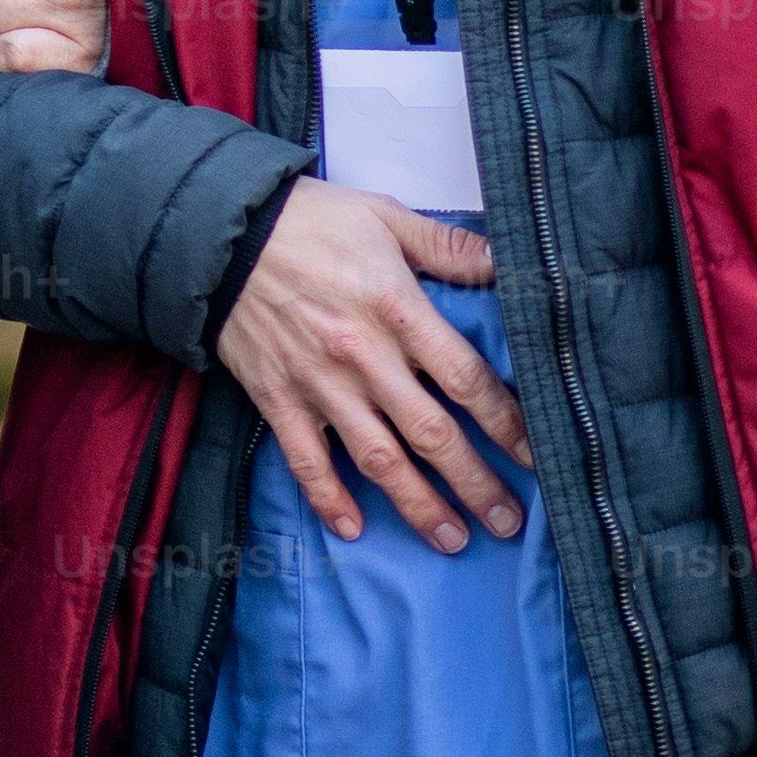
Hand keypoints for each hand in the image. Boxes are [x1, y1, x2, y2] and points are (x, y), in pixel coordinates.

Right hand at [213, 181, 527, 551]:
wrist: (220, 234)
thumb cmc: (307, 221)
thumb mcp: (384, 217)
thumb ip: (448, 247)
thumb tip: (508, 263)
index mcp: (396, 309)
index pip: (465, 378)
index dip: (506, 422)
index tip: (536, 455)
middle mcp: (363, 356)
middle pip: (430, 433)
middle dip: (474, 482)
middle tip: (508, 522)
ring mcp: (319, 384)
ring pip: (378, 459)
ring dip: (418, 505)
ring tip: (453, 539)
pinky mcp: (279, 399)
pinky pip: (306, 460)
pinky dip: (329, 497)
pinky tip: (353, 529)